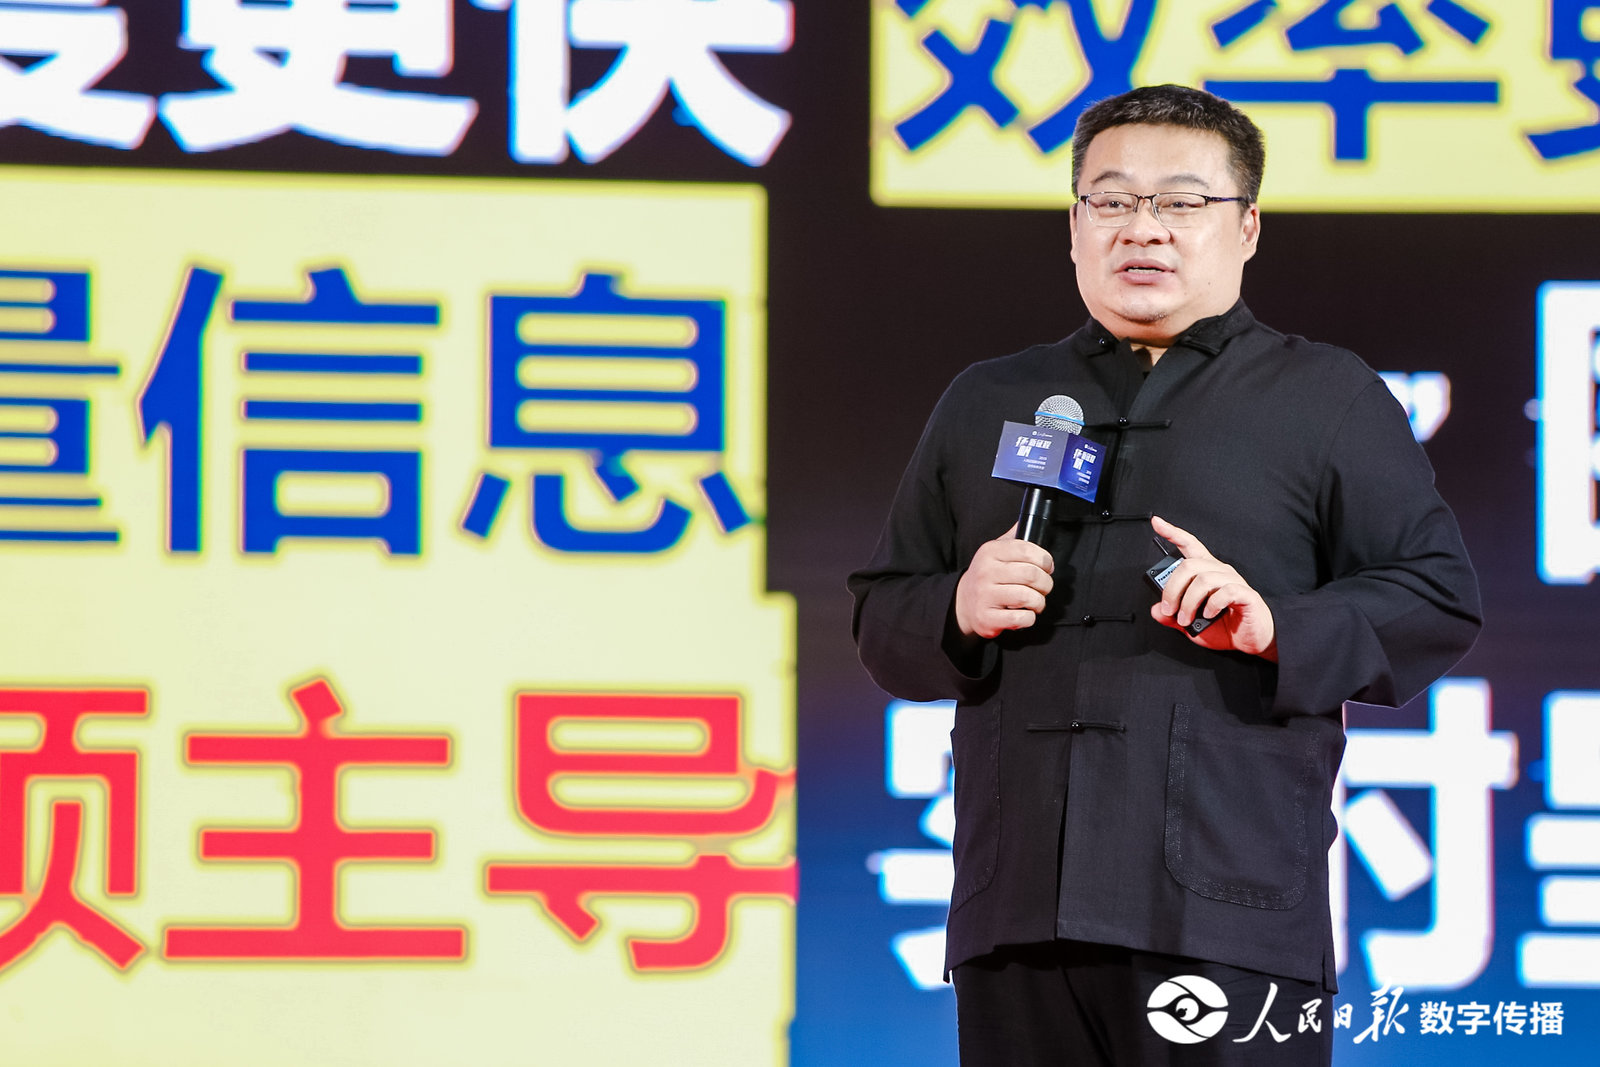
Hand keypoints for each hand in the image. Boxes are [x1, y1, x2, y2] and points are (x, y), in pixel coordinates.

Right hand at [954, 523, 1054, 638]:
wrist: (963, 602)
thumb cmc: (988, 576)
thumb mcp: (995, 551)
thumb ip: (1014, 537)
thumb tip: (1029, 520)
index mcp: (990, 551)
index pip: (1027, 550)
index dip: (1045, 560)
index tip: (1047, 567)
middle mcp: (986, 572)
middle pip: (1031, 575)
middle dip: (1046, 583)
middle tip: (1044, 588)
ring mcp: (985, 596)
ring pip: (1028, 597)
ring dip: (1039, 602)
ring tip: (1035, 602)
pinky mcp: (987, 618)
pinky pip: (1021, 618)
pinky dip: (1030, 618)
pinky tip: (1024, 614)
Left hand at [1149, 515, 1277, 660]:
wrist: (1250, 642)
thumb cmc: (1223, 628)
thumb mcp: (1190, 624)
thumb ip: (1172, 617)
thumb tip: (1155, 610)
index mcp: (1206, 572)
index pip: (1189, 545)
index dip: (1173, 533)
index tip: (1157, 523)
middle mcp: (1219, 571)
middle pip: (1189, 565)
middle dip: (1173, 589)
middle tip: (1169, 609)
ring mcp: (1234, 581)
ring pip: (1204, 579)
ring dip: (1189, 602)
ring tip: (1186, 619)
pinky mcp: (1246, 595)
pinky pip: (1226, 592)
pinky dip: (1212, 605)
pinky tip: (1208, 614)